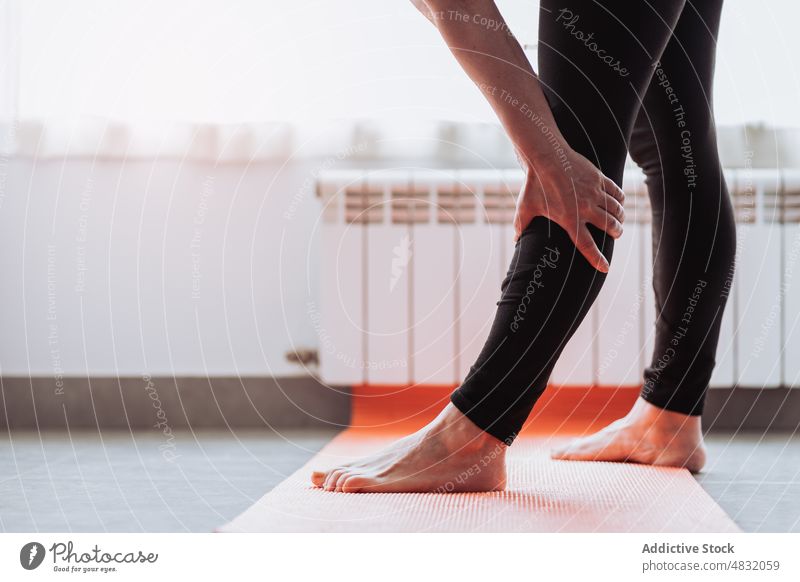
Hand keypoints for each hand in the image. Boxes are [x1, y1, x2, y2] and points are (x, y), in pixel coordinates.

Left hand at [513, 148, 625, 272]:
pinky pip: (617, 193)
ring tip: (619, 220)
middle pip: (609, 226)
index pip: (586, 245)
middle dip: (616, 232)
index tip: (605, 267)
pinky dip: (620, 200)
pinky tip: (619, 202)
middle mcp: (585, 208)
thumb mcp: (525, 208)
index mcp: (569, 219)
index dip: (596, 258)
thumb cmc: (534, 185)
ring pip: (616, 210)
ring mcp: (594, 193)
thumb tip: (516, 240)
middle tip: (616, 234)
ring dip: (620, 217)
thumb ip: (521, 226)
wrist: (545, 157)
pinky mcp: (598, 179)